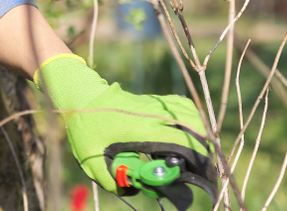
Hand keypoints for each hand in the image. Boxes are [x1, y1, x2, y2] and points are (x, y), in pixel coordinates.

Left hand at [65, 84, 208, 192]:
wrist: (81, 95)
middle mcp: (154, 115)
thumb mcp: (91, 159)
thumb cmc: (85, 128)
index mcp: (142, 130)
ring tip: (200, 154)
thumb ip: (110, 180)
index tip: (202, 177)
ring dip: (201, 134)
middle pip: (195, 128)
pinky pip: (183, 106)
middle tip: (203, 170)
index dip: (198, 160)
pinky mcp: (154, 101)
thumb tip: (131, 191)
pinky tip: (189, 133)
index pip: (182, 143)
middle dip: (205, 151)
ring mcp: (155, 105)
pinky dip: (193, 119)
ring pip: (193, 115)